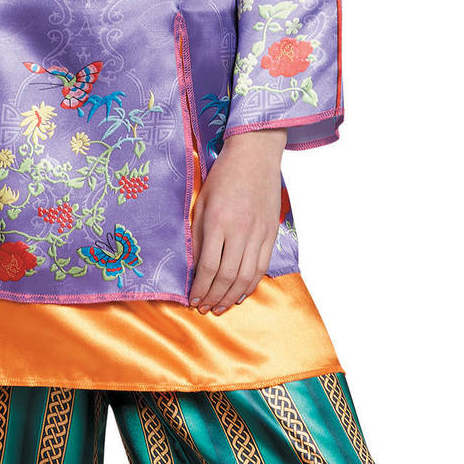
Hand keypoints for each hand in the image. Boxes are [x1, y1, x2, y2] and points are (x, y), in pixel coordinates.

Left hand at [188, 130, 286, 313]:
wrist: (255, 155)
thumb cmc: (223, 176)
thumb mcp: (201, 203)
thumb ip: (198, 235)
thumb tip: (194, 266)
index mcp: (218, 221)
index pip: (208, 266)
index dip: (200, 287)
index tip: (192, 298)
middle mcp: (240, 230)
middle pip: (227, 276)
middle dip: (213, 297)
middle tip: (204, 308)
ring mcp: (259, 233)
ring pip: (246, 276)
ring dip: (231, 296)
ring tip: (219, 307)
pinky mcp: (271, 233)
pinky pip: (262, 266)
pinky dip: (251, 284)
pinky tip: (240, 294)